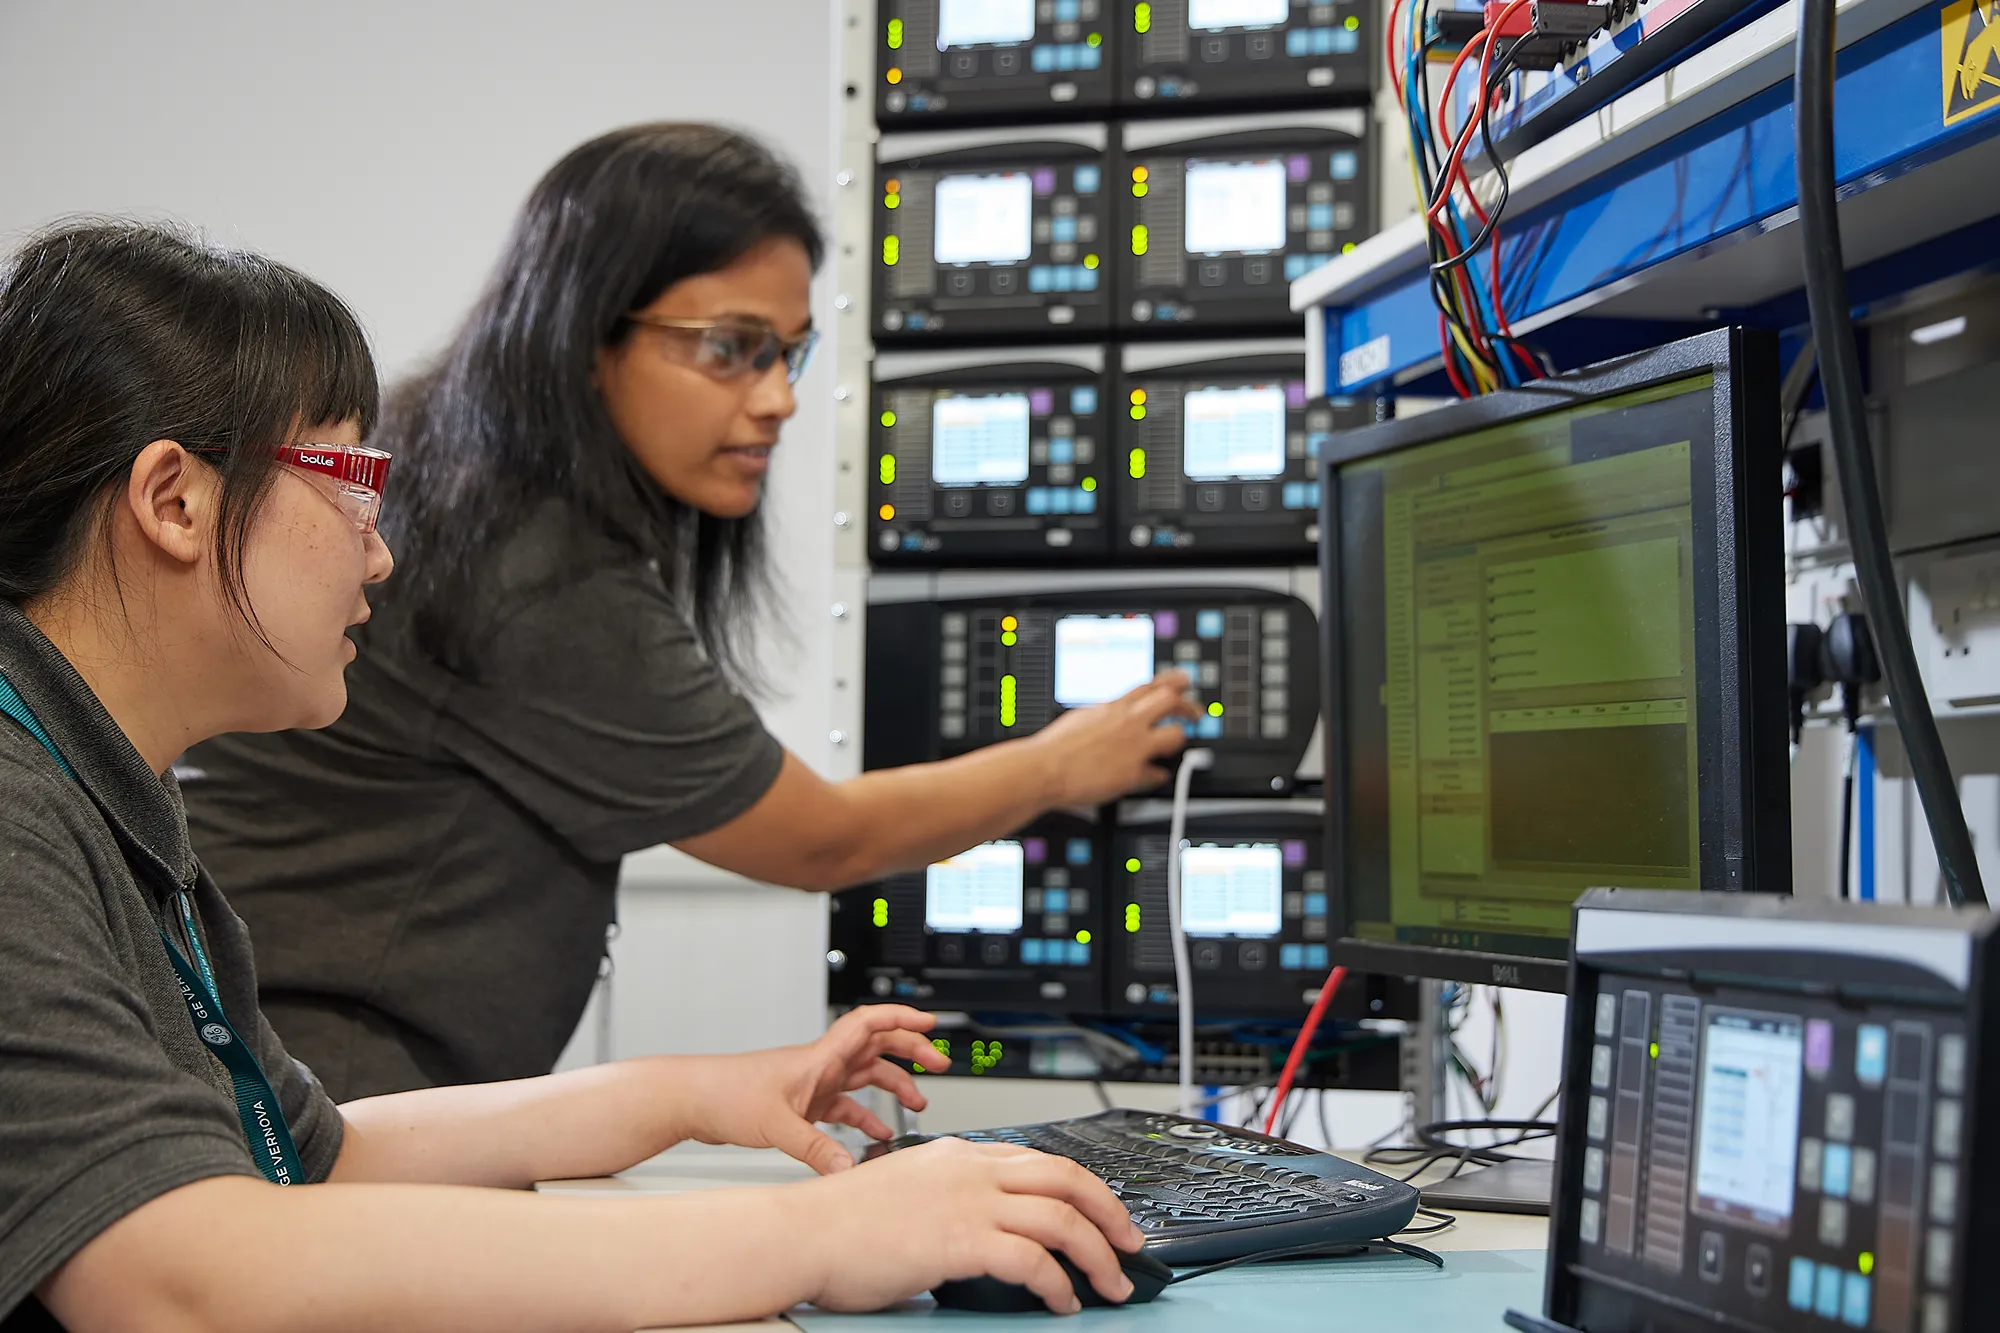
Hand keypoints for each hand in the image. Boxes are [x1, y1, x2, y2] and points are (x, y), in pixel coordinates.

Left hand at [673, 1005, 944, 1173]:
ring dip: (893, 1087)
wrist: (692, 1099)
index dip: (903, 1018)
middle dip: (910, 1053)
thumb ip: (814, 1149)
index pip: (869, 1024)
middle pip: (877, 1049)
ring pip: (864, 1078)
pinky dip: (863, 1119)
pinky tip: (873, 1137)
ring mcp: (812, 1084)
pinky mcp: (802, 1104)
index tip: (932, 1024)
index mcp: (818, 1058)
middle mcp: (820, 1066)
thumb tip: (846, 1168)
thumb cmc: (724, 1094)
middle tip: (937, 1066)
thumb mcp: (776, 1125)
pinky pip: (844, 1107)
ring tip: (916, 1105)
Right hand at [796, 1138, 1144, 1313]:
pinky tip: (1062, 1302)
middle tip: (1131, 1244)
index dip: (1085, 1188)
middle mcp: (969, 1169)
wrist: (799, 1234)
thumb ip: (951, 1200)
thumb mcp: (908, 1192)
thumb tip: (990, 1233)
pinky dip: (1059, 1284)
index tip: (1106, 1214)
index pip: (1041, 1160)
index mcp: (958, 1154)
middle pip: (1068, 1178)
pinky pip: (1033, 1260)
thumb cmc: (839, 1225)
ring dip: (1098, 1255)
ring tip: (1110, 1284)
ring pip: (1062, 1218)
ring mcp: (966, 1201)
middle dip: (1111, 1213)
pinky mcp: (959, 1240)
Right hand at [1028, 669, 1197, 805]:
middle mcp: (1128, 722)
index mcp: (1113, 707)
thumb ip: (1103, 715)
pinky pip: (1158, 774)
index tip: (1183, 681)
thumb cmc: (1055, 746)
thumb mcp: (1082, 718)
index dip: (1172, 681)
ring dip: (1178, 740)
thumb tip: (1110, 715)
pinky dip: (1158, 776)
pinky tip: (1157, 777)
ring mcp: (1134, 747)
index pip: (1150, 685)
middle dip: (1188, 706)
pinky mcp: (1133, 773)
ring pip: (1175, 735)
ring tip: (1174, 746)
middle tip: (1196, 714)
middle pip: (1171, 701)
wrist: (1044, 767)